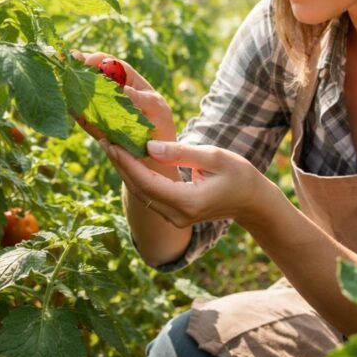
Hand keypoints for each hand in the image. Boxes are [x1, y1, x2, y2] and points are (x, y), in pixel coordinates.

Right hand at [70, 50, 176, 142]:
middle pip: (95, 77)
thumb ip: (142, 100)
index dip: (99, 60)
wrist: (156, 161)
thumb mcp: (156, 110)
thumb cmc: (162, 128)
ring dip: (73, 88)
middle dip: (80, 70)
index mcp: (131, 83)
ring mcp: (104, 111)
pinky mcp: (97, 129)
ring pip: (85, 96)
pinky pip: (84, 118)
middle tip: (67, 66)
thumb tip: (125, 90)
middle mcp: (115, 95)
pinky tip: (69, 106)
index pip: (113, 66)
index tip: (86, 59)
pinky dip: (75, 112)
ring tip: (64, 83)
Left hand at [100, 139, 274, 227]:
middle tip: (104, 139)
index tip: (112, 142)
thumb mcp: (214, 157)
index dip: (127, 163)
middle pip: (139, 190)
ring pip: (141, 194)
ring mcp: (175, 218)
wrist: (251, 201)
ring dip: (124, 170)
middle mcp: (178, 215)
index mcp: (188, 202)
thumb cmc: (239, 175)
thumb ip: (180, 153)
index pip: (148, 182)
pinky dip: (136, 176)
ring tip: (110, 145)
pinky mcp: (173, 214)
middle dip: (120, 164)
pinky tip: (126, 158)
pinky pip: (148, 195)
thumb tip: (149, 145)